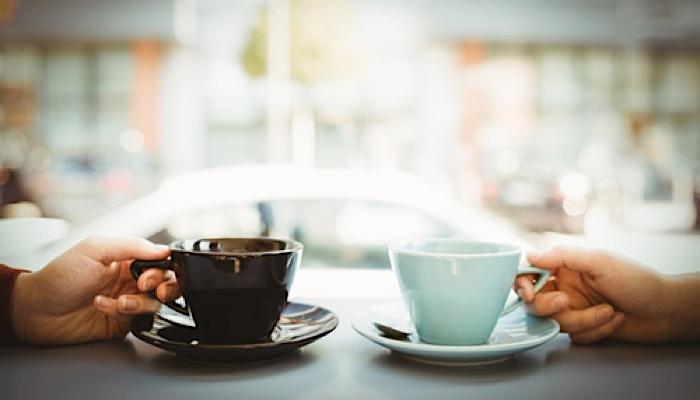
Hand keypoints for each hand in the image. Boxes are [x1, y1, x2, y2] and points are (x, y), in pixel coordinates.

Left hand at [11, 236, 181, 344]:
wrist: (36, 310)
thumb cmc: (60, 276)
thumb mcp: (94, 249)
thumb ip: (131, 246)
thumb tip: (163, 250)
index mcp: (127, 259)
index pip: (160, 261)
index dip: (163, 268)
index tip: (150, 274)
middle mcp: (130, 280)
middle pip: (166, 283)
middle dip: (164, 286)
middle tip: (147, 288)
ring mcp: (128, 301)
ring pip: (155, 303)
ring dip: (139, 302)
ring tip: (119, 302)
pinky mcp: (122, 322)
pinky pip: (138, 319)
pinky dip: (123, 313)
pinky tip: (103, 307)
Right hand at [515, 246, 673, 343]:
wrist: (666, 311)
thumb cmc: (637, 281)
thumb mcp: (599, 262)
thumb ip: (562, 256)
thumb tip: (530, 255)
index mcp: (566, 267)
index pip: (531, 272)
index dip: (522, 283)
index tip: (528, 291)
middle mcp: (566, 288)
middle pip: (536, 302)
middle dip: (549, 305)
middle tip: (566, 302)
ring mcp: (574, 310)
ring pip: (556, 322)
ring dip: (583, 319)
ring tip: (609, 311)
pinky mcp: (585, 329)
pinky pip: (576, 335)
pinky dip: (596, 330)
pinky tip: (615, 320)